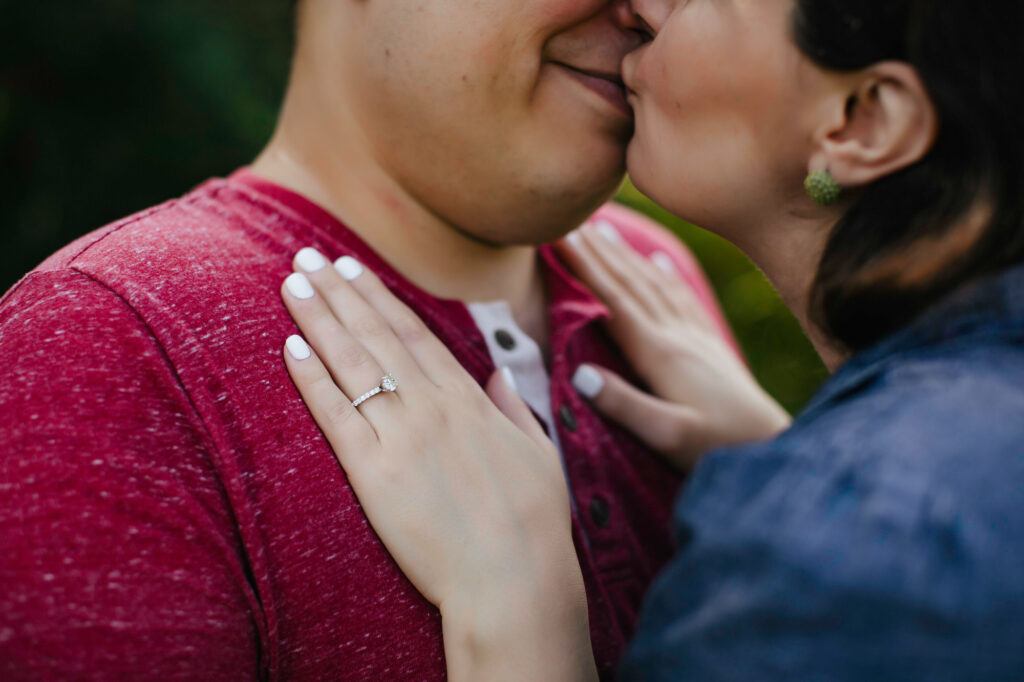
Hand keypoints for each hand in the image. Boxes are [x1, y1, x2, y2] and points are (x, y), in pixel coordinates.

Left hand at [280, 249, 596, 681]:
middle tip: (309, 254)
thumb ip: (511, 408)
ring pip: (351, 362)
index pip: (414, 334)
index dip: (379, 298)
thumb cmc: (533, 523)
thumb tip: (497, 374)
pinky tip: (290, 347)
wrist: (513, 578)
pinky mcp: (373, 471)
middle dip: (340, 291)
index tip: (354, 268)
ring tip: (292, 283)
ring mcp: (401, 435)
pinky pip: (335, 414)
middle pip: (376, 335)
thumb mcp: (537, 453)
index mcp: (468, 400)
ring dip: (319, 319)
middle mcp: (432, 405)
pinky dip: (311, 378)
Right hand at [555, 225, 790, 470]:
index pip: (612, 300)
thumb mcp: (668, 437)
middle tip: (569, 218)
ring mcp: (697, 337)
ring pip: (655, 283)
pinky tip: (659, 260)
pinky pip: (684, 298)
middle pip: (631, 282)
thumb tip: (578, 373)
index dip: (584, 266)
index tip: (559, 234)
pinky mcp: (712, 346)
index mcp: (659, 354)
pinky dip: (666, 274)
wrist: (773, 447)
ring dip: (625, 255)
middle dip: (597, 249)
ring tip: (602, 229)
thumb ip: (624, 406)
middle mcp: (677, 335)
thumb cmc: (718, 448)